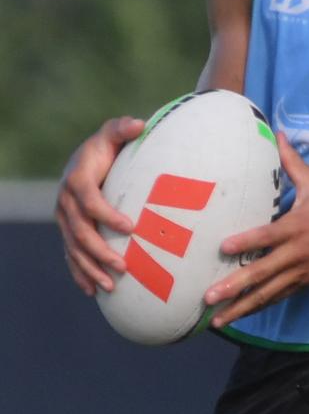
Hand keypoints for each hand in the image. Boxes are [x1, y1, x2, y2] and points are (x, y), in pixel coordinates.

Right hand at [55, 116, 143, 295]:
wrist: (87, 158)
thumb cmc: (107, 145)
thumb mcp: (114, 132)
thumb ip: (124, 128)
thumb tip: (139, 124)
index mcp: (77, 179)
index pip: (90, 201)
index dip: (107, 215)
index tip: (130, 228)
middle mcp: (66, 202)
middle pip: (80, 232)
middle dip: (100, 251)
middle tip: (124, 266)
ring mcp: (65, 219)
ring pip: (74, 249)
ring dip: (90, 269)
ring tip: (110, 286)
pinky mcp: (67, 230)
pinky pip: (70, 255)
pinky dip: (79, 273)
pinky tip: (92, 290)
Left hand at [205, 133, 308, 326]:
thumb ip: (292, 162)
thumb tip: (277, 133)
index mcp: (297, 228)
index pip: (267, 236)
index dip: (245, 242)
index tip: (223, 248)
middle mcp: (295, 254)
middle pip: (262, 273)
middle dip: (235, 286)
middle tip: (208, 296)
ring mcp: (298, 274)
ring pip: (266, 294)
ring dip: (240, 308)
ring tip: (215, 320)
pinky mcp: (302, 285)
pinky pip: (275, 299)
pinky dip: (255, 309)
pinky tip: (236, 318)